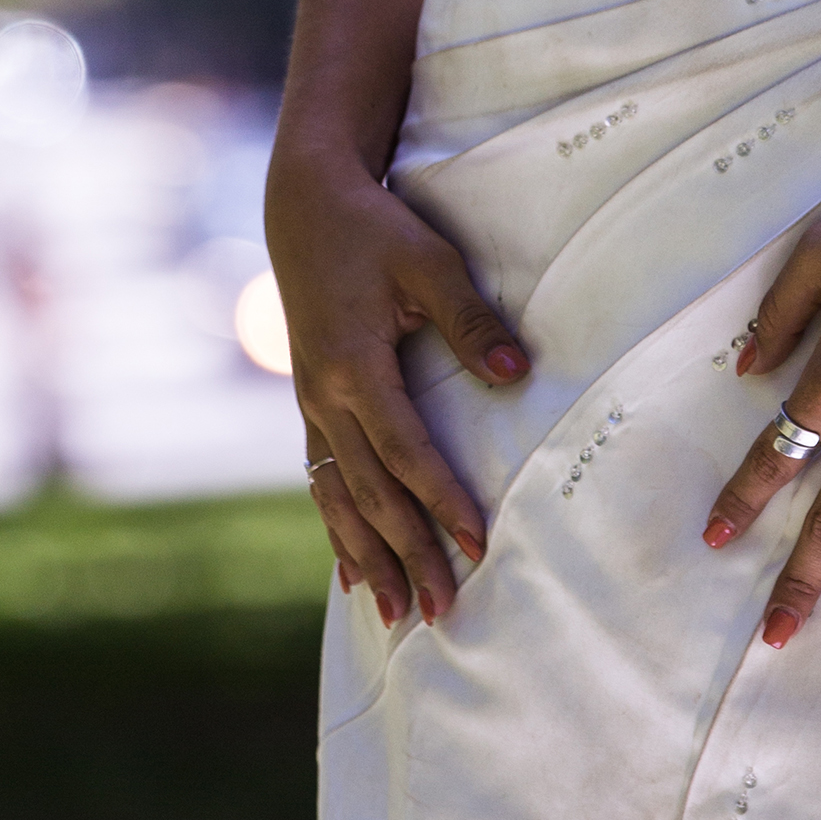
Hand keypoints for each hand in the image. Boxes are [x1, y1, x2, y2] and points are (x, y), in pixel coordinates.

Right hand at [266, 149, 529, 627]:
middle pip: (370, 493)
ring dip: (367, 557)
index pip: (405, 452)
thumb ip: (470, 319)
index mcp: (353, 368)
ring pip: (339, 499)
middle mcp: (324, 398)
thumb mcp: (428, 261)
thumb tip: (516, 372)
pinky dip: (337, 528)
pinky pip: (322, 479)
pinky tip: (349, 570)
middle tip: (440, 610)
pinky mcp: (310, 401)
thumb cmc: (374, 228)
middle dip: (406, 554)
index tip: (476, 545)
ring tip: (391, 613)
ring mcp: (311, 404)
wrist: (305, 206)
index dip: (441, 502)